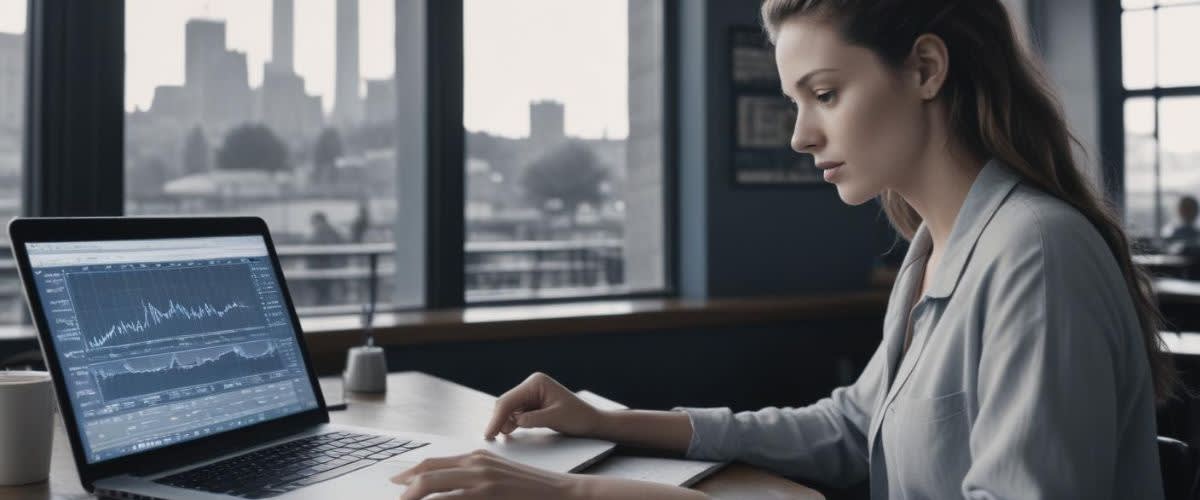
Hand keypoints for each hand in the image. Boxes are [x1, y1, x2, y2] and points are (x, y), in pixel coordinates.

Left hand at [391, 449, 577, 498]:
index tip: (397, 485)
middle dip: (405, 490)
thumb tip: (448, 491)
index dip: (409, 475)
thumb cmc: (531, 491)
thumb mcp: (498, 478)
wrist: (563, 493)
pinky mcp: (489, 494)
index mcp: (477, 458)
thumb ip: (473, 479)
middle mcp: (476, 464)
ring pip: (433, 487)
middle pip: (427, 474)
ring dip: (414, 499)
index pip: (433, 464)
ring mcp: (482, 479)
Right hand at [484, 372, 603, 439]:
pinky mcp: (532, 404)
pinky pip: (516, 413)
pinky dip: (511, 422)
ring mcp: (531, 394)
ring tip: (500, 436)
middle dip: (498, 419)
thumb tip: (514, 421)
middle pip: (506, 402)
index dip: (497, 417)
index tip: (490, 433)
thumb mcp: (556, 418)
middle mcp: (531, 385)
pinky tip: (507, 431)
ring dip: (504, 421)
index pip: (510, 400)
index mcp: (536, 383)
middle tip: (489, 437)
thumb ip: (534, 419)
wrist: (591, 421)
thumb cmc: (578, 417)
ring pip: (509, 408)